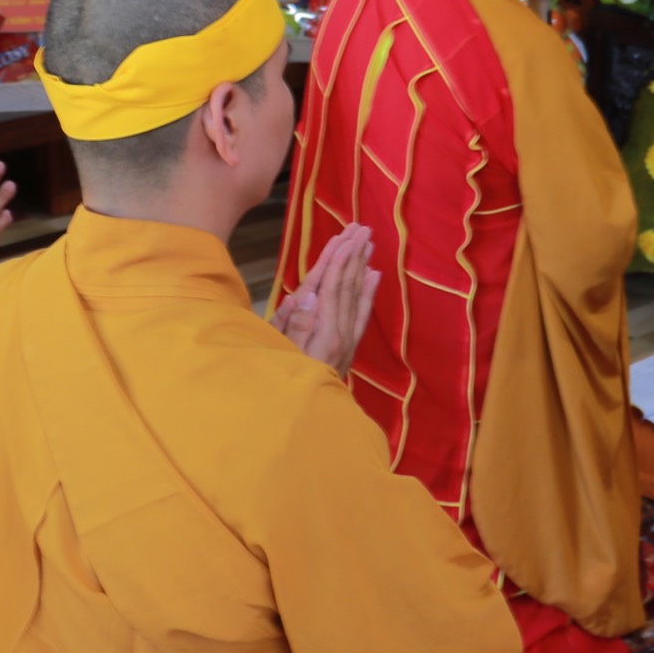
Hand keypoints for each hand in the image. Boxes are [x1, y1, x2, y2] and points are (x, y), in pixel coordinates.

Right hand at [273, 224, 378, 377]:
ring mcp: (345, 341)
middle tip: (364, 229)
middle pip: (348, 287)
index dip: (339, 260)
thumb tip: (308, 292)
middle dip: (354, 256)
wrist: (306, 423)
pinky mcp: (347, 348)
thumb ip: (295, 326)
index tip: (347, 235)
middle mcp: (339, 334)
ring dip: (361, 268)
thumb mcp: (281, 358)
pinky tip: (373, 276)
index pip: (333, 288)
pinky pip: (359, 315)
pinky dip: (366, 293)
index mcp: (323, 334)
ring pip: (355, 297)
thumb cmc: (283, 387)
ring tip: (369, 245)